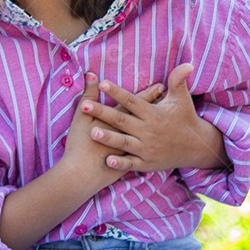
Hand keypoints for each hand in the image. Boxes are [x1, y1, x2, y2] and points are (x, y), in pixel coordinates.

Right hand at [62, 72, 164, 190]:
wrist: (81, 175)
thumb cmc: (80, 144)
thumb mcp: (82, 117)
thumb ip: (88, 94)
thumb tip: (91, 74)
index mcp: (119, 120)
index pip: (136, 103)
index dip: (148, 94)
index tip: (160, 86)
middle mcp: (131, 133)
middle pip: (147, 116)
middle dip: (157, 106)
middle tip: (169, 98)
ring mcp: (134, 149)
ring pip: (150, 133)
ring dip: (158, 125)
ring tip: (167, 117)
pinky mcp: (133, 163)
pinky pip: (148, 152)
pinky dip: (154, 146)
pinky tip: (160, 143)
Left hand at [83, 63, 228, 172]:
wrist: (196, 148)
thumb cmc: (185, 119)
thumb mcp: (182, 99)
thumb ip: (178, 81)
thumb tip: (187, 63)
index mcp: (154, 114)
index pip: (132, 101)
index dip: (117, 92)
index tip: (102, 83)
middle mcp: (149, 131)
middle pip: (122, 120)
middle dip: (102, 112)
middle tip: (83, 105)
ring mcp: (148, 148)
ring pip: (124, 142)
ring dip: (108, 137)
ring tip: (91, 132)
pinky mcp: (148, 164)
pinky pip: (132, 164)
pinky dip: (120, 164)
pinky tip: (107, 161)